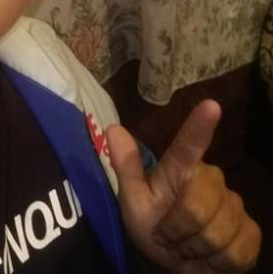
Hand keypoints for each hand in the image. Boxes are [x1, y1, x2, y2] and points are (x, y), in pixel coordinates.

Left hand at [106, 100, 261, 272]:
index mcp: (179, 168)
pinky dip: (216, 263)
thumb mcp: (133, 200)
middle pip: (197, 208)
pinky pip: (237, 251)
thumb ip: (126, 167)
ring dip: (194, 249)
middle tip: (168, 237)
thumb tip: (112, 128)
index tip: (211, 105)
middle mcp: (210, 179)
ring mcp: (234, 204)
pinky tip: (208, 257)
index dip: (200, 126)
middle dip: (178, 231)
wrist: (176, 262)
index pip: (189, 145)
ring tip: (186, 246)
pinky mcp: (250, 231)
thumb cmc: (153, 225)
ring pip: (217, 233)